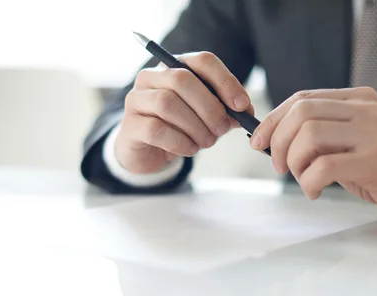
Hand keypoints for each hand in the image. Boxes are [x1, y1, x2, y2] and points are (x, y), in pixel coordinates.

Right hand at [115, 52, 252, 173]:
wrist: (149, 153)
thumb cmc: (181, 128)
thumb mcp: (208, 118)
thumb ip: (227, 112)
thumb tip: (246, 112)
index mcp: (176, 66)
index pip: (202, 61)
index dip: (225, 81)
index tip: (242, 106)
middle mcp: (152, 76)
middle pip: (182, 79)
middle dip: (209, 107)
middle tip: (222, 129)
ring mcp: (137, 99)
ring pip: (167, 103)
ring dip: (195, 126)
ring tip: (207, 142)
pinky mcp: (130, 124)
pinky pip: (156, 129)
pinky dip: (180, 141)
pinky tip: (190, 148)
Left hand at [251, 87, 376, 227]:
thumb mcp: (348, 142)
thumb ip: (317, 134)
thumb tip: (267, 139)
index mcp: (358, 99)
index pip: (302, 98)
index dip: (273, 120)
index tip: (258, 142)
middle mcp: (366, 110)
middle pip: (302, 113)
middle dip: (278, 142)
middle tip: (279, 167)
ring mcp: (373, 133)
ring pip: (309, 136)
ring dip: (294, 163)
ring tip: (304, 180)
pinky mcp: (375, 161)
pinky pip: (324, 166)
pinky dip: (309, 182)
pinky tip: (315, 191)